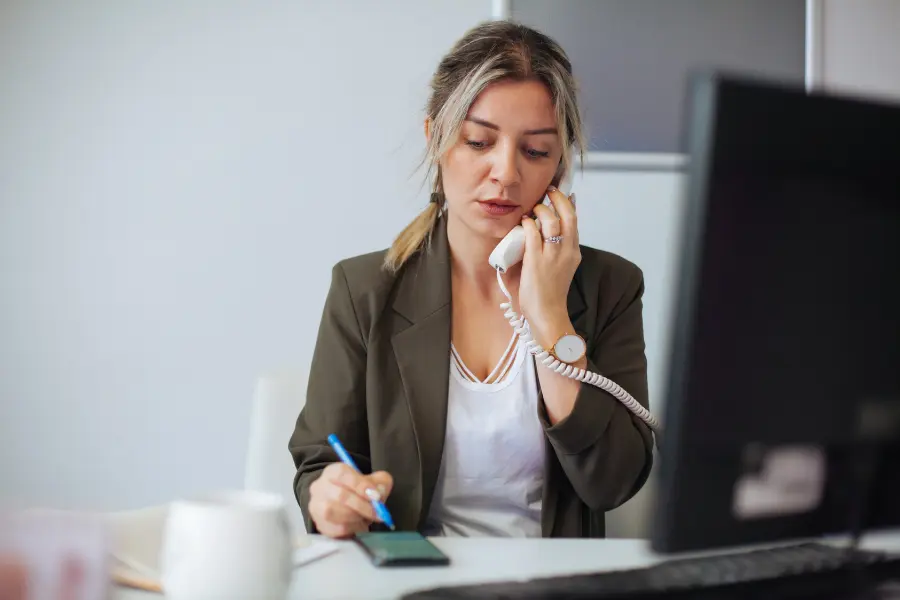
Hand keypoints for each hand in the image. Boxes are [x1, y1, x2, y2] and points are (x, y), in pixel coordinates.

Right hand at [308, 463, 393, 538]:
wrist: (345, 506)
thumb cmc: (359, 491)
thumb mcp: (373, 480)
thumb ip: (380, 482)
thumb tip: (379, 491)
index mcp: (333, 471)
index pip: (342, 474)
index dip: (360, 485)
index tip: (376, 496)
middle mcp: (320, 486)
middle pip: (339, 495)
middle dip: (362, 506)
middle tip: (378, 513)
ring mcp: (316, 506)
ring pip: (333, 512)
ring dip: (355, 517)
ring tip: (365, 518)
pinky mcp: (320, 524)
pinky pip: (334, 529)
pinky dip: (351, 528)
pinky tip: (358, 525)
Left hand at [519, 187, 580, 347]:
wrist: (548, 314)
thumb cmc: (550, 294)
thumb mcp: (560, 269)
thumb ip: (556, 251)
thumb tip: (545, 234)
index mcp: (574, 253)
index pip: (575, 222)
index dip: (569, 205)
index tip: (564, 194)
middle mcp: (567, 251)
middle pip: (568, 216)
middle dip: (558, 199)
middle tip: (549, 192)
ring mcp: (552, 255)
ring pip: (551, 221)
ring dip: (541, 210)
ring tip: (533, 209)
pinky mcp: (537, 260)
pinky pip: (532, 233)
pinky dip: (528, 223)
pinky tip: (523, 222)